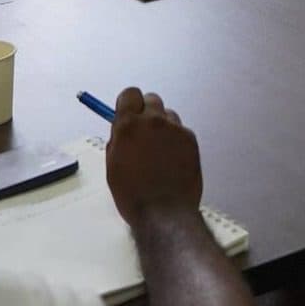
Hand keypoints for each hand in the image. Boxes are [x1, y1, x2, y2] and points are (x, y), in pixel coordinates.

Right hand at [104, 87, 204, 227]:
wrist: (164, 212)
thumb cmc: (132, 194)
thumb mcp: (113, 166)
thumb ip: (118, 141)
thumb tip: (122, 129)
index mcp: (128, 126)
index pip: (129, 94)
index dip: (128, 104)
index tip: (128, 115)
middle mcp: (153, 121)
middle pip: (151, 99)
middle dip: (146, 112)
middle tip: (144, 132)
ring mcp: (175, 128)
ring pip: (168, 115)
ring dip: (162, 125)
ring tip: (160, 150)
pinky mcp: (191, 139)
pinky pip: (181, 130)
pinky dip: (176, 140)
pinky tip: (173, 159)